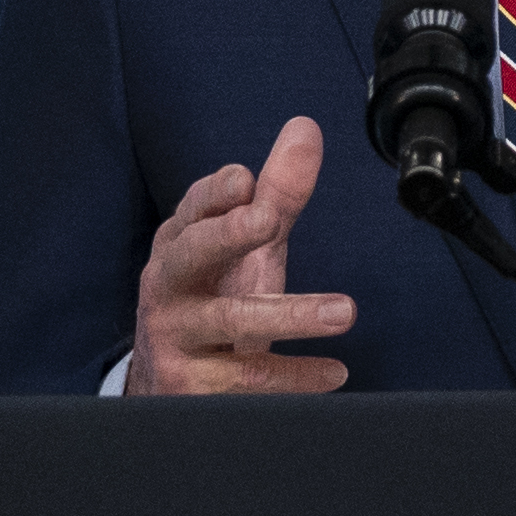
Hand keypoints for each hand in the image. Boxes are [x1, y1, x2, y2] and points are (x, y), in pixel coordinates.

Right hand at [133, 116, 354, 395]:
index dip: (216, 194)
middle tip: (267, 220)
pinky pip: (249, 378)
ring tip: (346, 311)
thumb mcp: (246, 250)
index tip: (244, 178)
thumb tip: (305, 128)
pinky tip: (335, 372)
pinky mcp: (192, 386)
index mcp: (181, 245)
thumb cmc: (213, 300)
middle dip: (228, 234)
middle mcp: (169, 286)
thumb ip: (277, 194)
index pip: (194, 211)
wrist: (170, 385)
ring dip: (289, 314)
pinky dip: (295, 377)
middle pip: (192, 254)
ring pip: (230, 320)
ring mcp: (176, 337)